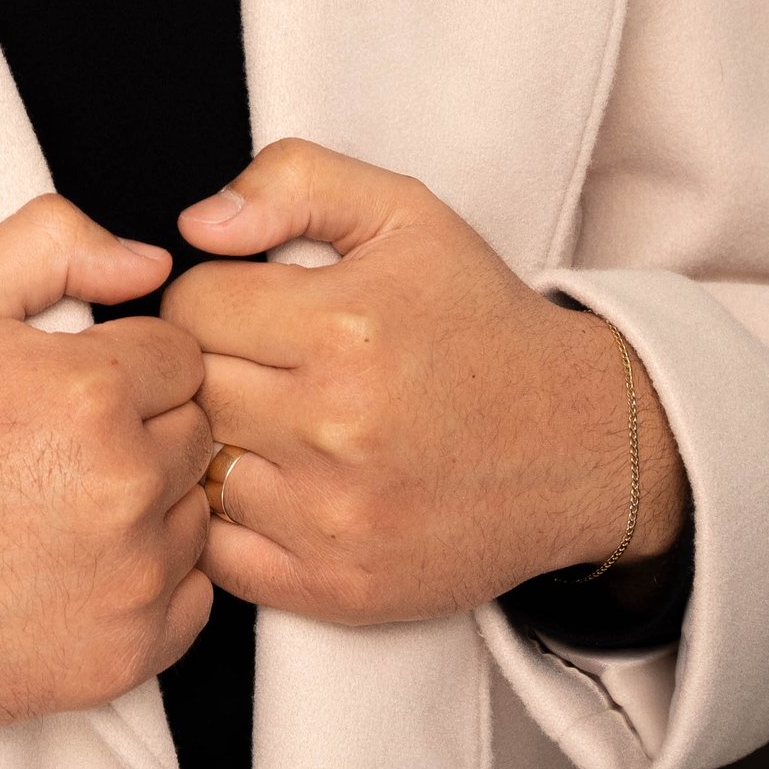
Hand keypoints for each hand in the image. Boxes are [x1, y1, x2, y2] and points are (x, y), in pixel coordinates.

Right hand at [0, 196, 215, 727]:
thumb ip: (54, 244)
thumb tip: (150, 263)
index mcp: (89, 392)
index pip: (182, 356)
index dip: (124, 365)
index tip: (68, 392)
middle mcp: (123, 487)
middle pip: (195, 432)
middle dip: (140, 430)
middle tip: (52, 451)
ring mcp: (129, 580)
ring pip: (195, 514)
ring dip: (148, 506)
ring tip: (57, 510)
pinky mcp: (125, 656)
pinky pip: (194, 600)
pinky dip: (150, 584)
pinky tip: (78, 568)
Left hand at [162, 140, 684, 626]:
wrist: (580, 442)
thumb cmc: (479, 323)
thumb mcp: (402, 213)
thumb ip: (293, 182)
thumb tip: (197, 225)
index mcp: (345, 326)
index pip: (191, 305)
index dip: (210, 298)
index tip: (247, 308)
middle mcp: (337, 426)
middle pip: (188, 389)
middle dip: (208, 368)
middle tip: (256, 365)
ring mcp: (337, 516)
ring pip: (198, 471)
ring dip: (219, 447)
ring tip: (270, 425)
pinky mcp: (340, 587)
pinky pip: (221, 556)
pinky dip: (231, 523)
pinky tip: (277, 487)